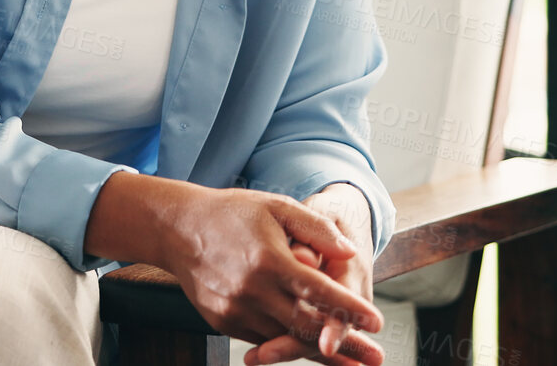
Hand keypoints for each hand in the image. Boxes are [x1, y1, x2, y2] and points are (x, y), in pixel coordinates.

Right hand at [155, 187, 383, 362]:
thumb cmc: (233, 213)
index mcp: (269, 260)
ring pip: (285, 339)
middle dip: (345, 345)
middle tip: (376, 357)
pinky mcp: (222, 322)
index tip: (378, 321)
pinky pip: (262, 338)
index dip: (350, 309)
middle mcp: (252, 290)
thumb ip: (315, 228)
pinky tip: (310, 349)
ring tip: (352, 365)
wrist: (177, 229)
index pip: (319, 291)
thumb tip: (349, 252)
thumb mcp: (276, 207)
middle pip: (306, 326)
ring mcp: (235, 310)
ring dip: (319, 352)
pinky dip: (287, 343)